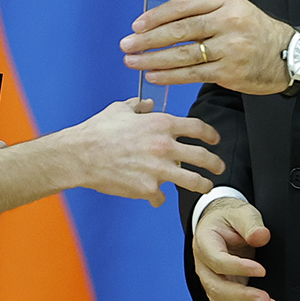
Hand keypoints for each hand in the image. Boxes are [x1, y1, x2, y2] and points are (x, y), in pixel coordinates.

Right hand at [63, 98, 223, 206]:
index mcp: (161, 124)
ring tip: (205, 186)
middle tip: (219, 167)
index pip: (198, 128)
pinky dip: (158, 196)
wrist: (80, 154)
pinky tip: (155, 196)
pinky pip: (160, 196)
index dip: (211, 134)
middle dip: (215, 163)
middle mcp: (165, 146)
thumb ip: (139, 106)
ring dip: (202, 184)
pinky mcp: (147, 189)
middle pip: (203, 157)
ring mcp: (158, 170)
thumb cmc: (98, 130)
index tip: (214, 139)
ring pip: (193, 181)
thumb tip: (148, 104)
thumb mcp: (121, 109)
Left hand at [120, 0, 293, 95]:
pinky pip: (194, 74)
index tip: (136, 25)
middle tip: (127, 45)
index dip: (156, 16)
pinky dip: (171, 75)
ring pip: (184, 54)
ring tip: (134, 62)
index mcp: (225, 1)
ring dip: (154, 59)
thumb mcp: (232, 9)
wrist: (288, 55)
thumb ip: (201, 12)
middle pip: (180, 30)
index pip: (183, 6)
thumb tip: (160, 20)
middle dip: (149, 39)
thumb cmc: (253, 31)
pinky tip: (154, 75)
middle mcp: (227, 21)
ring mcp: (230, 47)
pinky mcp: (230, 71)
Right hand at [193, 197, 276, 300]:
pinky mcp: (219, 290)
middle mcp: (202, 264)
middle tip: (266, 299)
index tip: (262, 270)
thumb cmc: (230, 218)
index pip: (217, 261)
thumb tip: (261, 236)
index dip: (239, 268)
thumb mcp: (241, 213)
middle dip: (242, 297)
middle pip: (216, 287)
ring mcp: (209, 280)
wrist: (221, 225)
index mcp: (204, 242)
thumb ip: (251, 223)